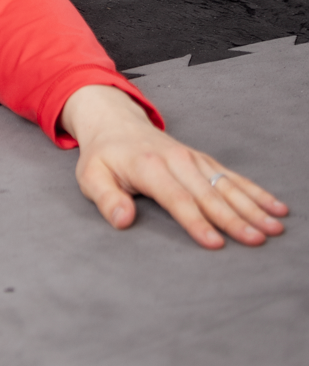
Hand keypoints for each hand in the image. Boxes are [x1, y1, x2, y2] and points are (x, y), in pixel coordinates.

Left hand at [60, 84, 288, 248]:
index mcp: (149, 166)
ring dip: (253, 207)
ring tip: (274, 227)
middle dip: (235, 219)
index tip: (216, 243)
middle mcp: (177, 160)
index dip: (197, 222)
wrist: (115, 122)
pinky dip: (256, 192)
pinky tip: (275, 207)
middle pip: (209, 194)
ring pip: (228, 186)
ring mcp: (194, 159)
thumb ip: (106, 198)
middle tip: (257, 240)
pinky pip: (233, 177)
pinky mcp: (204, 161)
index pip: (177, 199)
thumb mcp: (90, 176)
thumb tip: (123, 220)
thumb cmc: (103, 156)